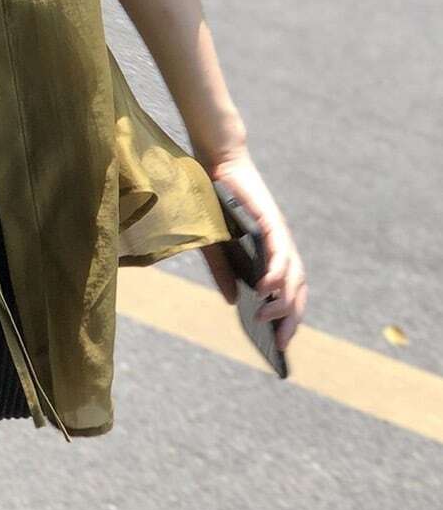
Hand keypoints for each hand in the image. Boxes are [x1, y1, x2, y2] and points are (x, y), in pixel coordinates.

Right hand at [198, 148, 307, 350]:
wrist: (215, 163)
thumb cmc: (215, 202)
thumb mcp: (215, 245)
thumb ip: (224, 273)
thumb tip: (234, 302)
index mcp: (268, 253)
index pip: (286, 292)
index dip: (286, 318)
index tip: (279, 345)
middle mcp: (280, 247)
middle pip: (296, 289)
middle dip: (290, 318)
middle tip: (279, 345)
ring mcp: (279, 235)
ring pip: (293, 275)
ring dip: (282, 299)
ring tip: (267, 318)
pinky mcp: (272, 222)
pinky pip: (280, 253)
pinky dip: (276, 272)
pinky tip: (266, 289)